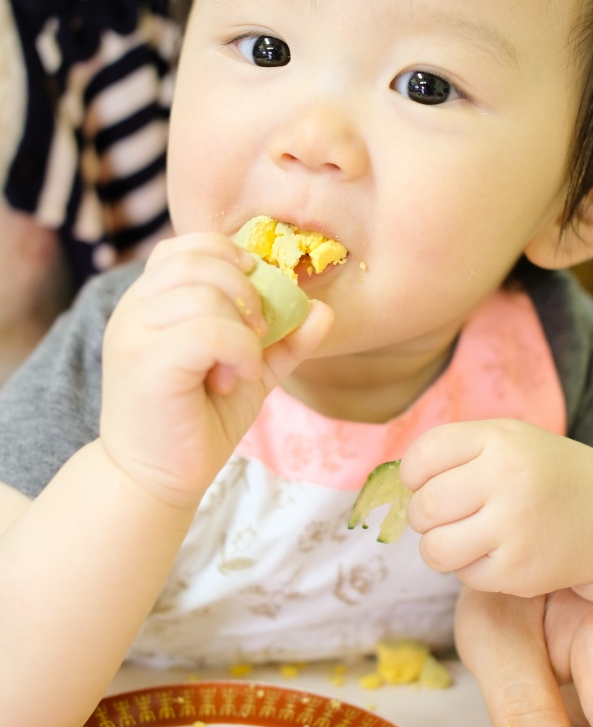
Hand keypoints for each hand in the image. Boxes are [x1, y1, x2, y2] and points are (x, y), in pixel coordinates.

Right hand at [100, 233, 331, 504]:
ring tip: (242, 367)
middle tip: (258, 335)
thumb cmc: (197, 421)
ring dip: (243, 328)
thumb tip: (324, 309)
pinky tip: (239, 378)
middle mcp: (135, 307)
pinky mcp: (145, 361)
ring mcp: (134, 331)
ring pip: (206, 293)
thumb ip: (284, 339)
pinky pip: (208, 330)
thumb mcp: (249, 369)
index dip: (231, 260)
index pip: (188, 246)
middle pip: (201, 260)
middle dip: (247, 292)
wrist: (155, 480)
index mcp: (151, 299)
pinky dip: (240, 350)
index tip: (256, 300)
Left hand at [402, 419, 592, 596]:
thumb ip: (457, 451)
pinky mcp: (518, 569)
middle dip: (425, 516)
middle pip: (423, 506)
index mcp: (498, 439)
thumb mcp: (509, 441)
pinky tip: (497, 553)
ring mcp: (513, 526)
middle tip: (449, 516)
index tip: (427, 482)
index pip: (421, 456)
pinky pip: (464, 576)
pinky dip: (471, 569)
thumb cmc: (548, 476)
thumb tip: (395, 480)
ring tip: (465, 537)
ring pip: (434, 548)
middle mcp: (505, 478)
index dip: (414, 474)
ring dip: (440, 547)